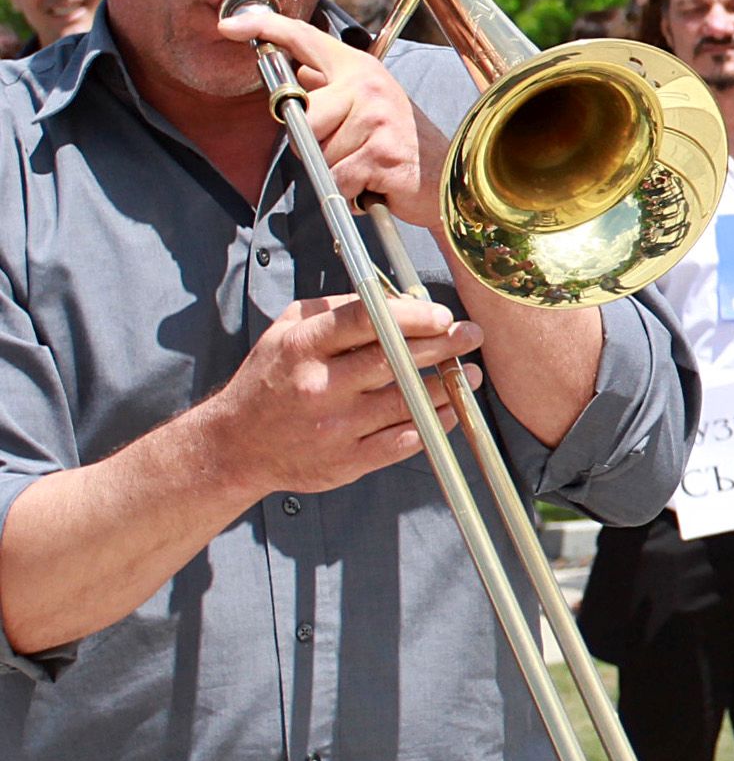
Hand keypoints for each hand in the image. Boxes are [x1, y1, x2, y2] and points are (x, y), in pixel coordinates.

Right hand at [213, 292, 482, 499]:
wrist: (234, 446)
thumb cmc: (269, 380)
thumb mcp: (285, 331)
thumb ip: (335, 310)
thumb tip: (391, 299)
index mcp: (303, 347)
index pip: (365, 322)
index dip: (411, 316)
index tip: (443, 314)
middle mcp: (319, 386)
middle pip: (394, 360)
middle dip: (443, 344)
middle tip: (471, 335)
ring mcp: (333, 427)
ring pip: (406, 402)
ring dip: (447, 386)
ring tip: (470, 372)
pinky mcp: (345, 461)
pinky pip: (402, 441)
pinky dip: (433, 424)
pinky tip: (449, 410)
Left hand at [220, 9, 449, 230]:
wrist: (450, 178)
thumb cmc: (401, 145)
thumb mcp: (368, 105)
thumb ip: (330, 90)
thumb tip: (294, 79)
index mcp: (359, 68)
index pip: (305, 39)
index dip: (265, 28)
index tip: (228, 25)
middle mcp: (368, 85)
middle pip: (301, 117)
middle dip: (313, 143)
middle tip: (347, 150)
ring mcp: (377, 118)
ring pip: (318, 153)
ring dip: (334, 171)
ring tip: (364, 167)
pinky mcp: (382, 152)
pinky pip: (337, 178)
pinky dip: (349, 192)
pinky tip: (372, 184)